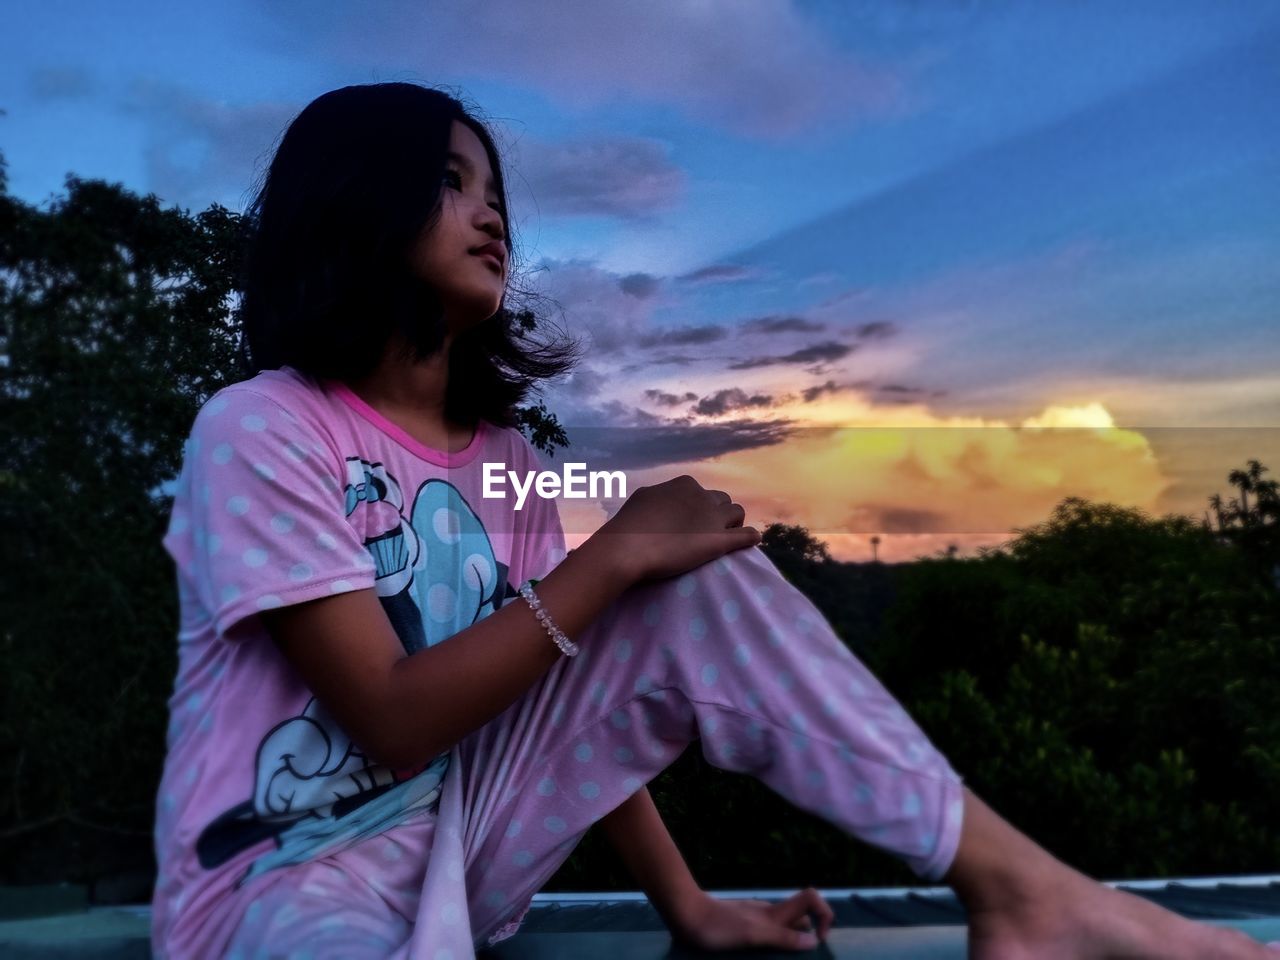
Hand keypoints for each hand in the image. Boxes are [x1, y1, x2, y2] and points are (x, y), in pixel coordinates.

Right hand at [589, 475, 761, 585]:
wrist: (628, 547)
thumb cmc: (628, 525)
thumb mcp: (643, 500)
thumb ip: (659, 498)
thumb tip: (661, 500)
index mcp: (684, 484)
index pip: (700, 492)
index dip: (698, 507)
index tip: (690, 522)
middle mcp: (702, 496)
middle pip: (722, 501)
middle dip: (718, 514)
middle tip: (708, 531)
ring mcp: (713, 518)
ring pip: (738, 513)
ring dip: (734, 523)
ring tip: (728, 536)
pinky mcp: (719, 541)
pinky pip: (747, 536)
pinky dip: (750, 538)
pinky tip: (751, 542)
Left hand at [666, 888, 833, 952]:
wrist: (683, 915)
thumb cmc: (717, 926)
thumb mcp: (752, 935)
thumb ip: (782, 937)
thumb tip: (813, 941)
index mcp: (774, 913)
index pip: (811, 898)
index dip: (824, 914)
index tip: (819, 940)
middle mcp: (767, 913)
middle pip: (799, 918)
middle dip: (807, 937)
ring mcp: (752, 919)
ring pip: (780, 929)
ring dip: (786, 946)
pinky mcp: (739, 927)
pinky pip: (763, 935)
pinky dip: (768, 948)